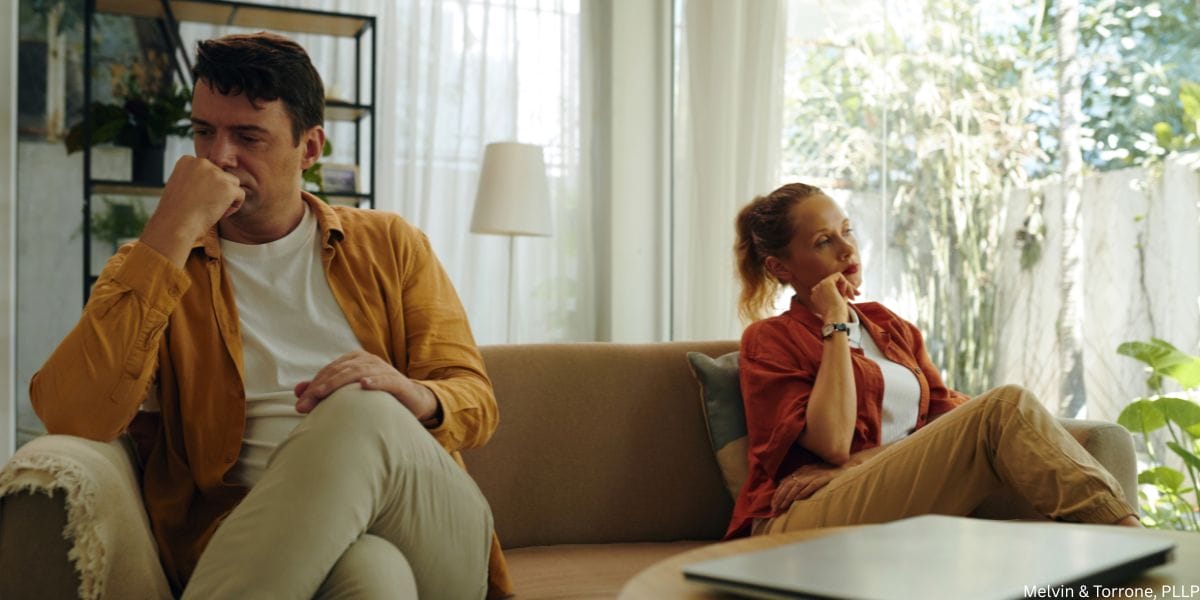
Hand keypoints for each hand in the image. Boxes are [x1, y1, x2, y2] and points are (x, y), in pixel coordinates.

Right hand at [140, 156, 244, 265]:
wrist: (175, 224)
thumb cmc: (175, 211)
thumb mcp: (179, 186)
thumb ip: (194, 178)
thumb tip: (210, 181)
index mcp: (188, 160)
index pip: (209, 169)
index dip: (206, 186)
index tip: (197, 198)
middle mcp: (202, 162)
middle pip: (222, 175)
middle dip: (218, 191)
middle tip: (205, 206)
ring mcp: (216, 174)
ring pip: (233, 183)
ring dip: (227, 197)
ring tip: (213, 210)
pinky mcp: (227, 187)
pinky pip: (240, 194)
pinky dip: (234, 206)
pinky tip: (221, 214)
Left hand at [293, 351, 439, 421]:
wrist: (411, 401)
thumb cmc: (376, 397)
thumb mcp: (349, 392)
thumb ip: (324, 390)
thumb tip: (297, 391)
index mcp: (355, 360)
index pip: (329, 371)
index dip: (313, 386)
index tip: (300, 403)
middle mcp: (368, 361)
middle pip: (339, 371)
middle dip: (320, 387)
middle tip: (305, 404)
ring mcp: (384, 370)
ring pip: (358, 373)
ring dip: (339, 383)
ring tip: (323, 393)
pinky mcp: (399, 382)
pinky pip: (386, 380)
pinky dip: (375, 381)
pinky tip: (364, 385)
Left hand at [770, 463, 845, 512]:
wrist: (847, 467)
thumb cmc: (830, 474)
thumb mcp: (812, 475)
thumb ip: (801, 481)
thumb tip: (789, 492)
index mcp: (802, 471)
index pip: (785, 482)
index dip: (777, 494)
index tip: (772, 505)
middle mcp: (806, 472)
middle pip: (788, 484)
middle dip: (779, 497)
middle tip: (774, 509)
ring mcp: (815, 474)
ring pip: (797, 485)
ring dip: (788, 496)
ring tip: (782, 506)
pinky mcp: (824, 478)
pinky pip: (812, 485)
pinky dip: (803, 492)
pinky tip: (797, 499)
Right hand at [809, 272, 859, 323]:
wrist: (835, 319)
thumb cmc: (838, 315)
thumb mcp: (839, 303)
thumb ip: (841, 295)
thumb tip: (849, 289)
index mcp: (816, 297)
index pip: (830, 288)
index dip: (842, 291)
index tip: (853, 298)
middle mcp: (816, 290)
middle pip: (833, 283)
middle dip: (847, 287)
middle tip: (856, 296)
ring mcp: (820, 285)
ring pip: (837, 278)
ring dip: (847, 286)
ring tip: (851, 297)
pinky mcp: (826, 283)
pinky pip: (839, 276)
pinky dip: (845, 283)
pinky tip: (845, 293)